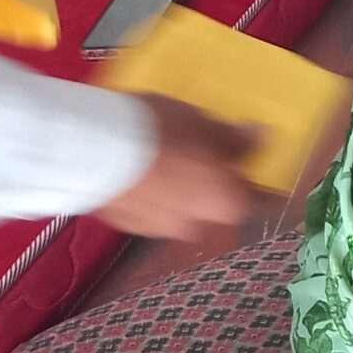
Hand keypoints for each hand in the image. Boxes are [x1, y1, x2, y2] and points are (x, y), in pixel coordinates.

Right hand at [94, 95, 260, 243]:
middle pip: (217, 202)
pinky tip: (141, 162)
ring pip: (180, 204)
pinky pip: (149, 203)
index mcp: (226, 205)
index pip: (263, 200)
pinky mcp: (123, 222)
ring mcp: (156, 228)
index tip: (261, 163)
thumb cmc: (159, 133)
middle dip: (215, 179)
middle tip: (208, 146)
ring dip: (180, 184)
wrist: (87, 149)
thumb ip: (237, 139)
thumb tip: (261, 139)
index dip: (264, 179)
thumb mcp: (206, 124)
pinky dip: (151, 187)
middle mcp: (195, 225)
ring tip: (169, 148)